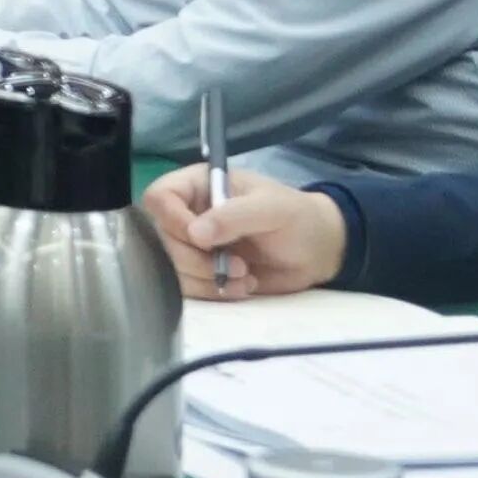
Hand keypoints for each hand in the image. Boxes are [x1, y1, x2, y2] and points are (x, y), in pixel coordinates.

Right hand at [144, 169, 346, 304]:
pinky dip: (213, 292)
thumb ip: (234, 216)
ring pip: (170, 266)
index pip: (160, 197)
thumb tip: (194, 233)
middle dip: (197, 259)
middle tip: (237, 265)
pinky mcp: (201, 272)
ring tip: (245, 277)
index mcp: (198, 186)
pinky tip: (243, 286)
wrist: (318, 251)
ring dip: (206, 279)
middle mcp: (188, 214)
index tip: (201, 240)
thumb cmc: (297, 219)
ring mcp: (193, 246)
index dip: (171, 219)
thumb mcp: (272, 209)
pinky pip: (187, 287)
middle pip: (161, 238)